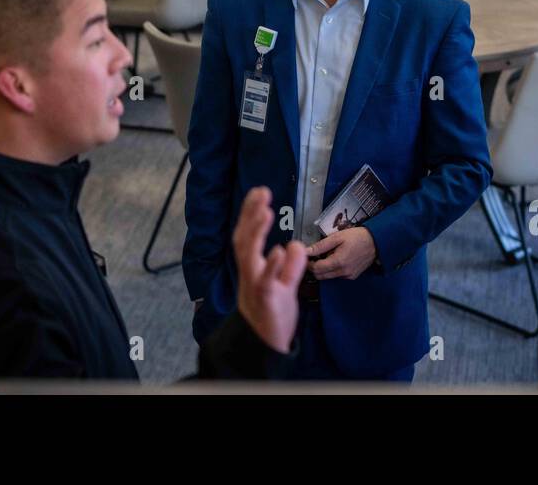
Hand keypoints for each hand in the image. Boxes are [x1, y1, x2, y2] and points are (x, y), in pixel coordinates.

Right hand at [233, 187, 306, 354]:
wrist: (264, 345)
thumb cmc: (272, 315)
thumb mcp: (285, 286)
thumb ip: (290, 266)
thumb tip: (293, 245)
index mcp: (252, 268)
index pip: (248, 235)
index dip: (251, 213)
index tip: (260, 192)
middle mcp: (249, 273)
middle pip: (243, 239)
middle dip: (250, 215)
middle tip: (261, 191)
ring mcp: (255, 285)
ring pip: (249, 256)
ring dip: (256, 233)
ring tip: (265, 211)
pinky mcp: (266, 299)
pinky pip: (266, 281)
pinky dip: (271, 265)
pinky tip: (277, 249)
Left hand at [306, 227, 376, 279]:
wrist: (375, 242)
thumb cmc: (357, 237)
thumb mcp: (337, 237)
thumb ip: (321, 246)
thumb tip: (307, 251)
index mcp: (338, 262)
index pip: (316, 269)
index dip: (309, 263)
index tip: (309, 256)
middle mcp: (343, 272)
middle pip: (320, 276)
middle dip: (315, 267)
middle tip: (316, 256)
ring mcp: (348, 276)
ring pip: (328, 277)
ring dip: (324, 269)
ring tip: (328, 255)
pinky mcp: (352, 276)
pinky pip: (337, 276)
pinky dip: (333, 270)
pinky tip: (337, 259)